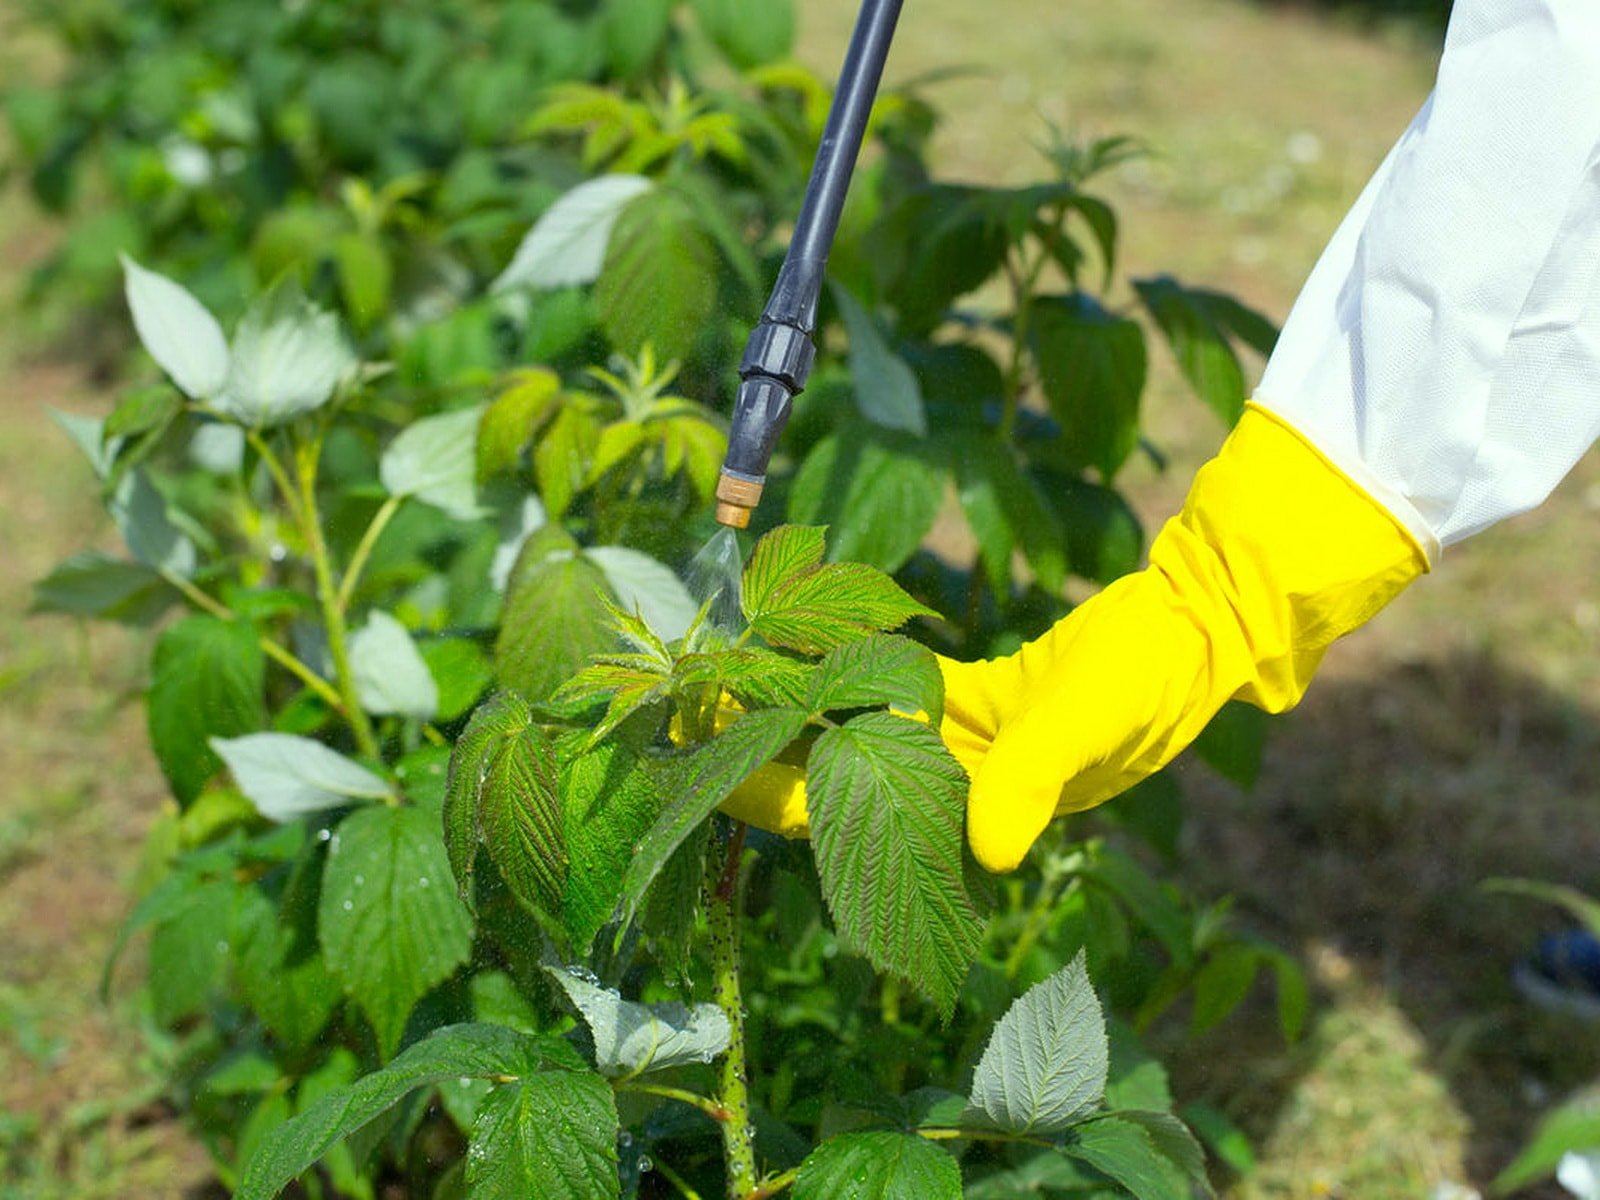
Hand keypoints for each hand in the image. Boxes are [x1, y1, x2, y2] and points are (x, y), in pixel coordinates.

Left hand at [721, 407, 1427, 872]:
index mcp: (973, 809)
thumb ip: (1033, 783)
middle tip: (681, 711)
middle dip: (757, 750)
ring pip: (851, 731)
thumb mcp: (1088, 729)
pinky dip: (846, 663)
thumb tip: (992, 851)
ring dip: (790, 706)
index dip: (773, 797)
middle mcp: (952, 787)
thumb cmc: (1149, 683)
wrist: (1194, 629)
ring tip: (718, 674)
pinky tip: (792, 638)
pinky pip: (890, 684)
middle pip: (831, 776)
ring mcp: (959, 744)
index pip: (848, 816)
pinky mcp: (971, 699)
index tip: (703, 771)